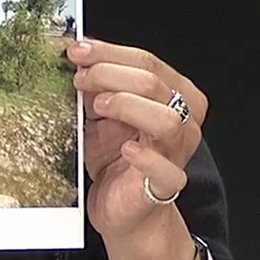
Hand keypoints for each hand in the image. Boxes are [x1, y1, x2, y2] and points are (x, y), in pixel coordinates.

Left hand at [67, 38, 207, 246]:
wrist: (121, 208)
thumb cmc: (114, 157)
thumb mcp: (101, 113)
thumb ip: (97, 85)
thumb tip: (77, 54)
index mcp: (174, 95)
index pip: (147, 62)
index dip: (109, 53)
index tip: (77, 51)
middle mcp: (182, 120)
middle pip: (153, 83)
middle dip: (109, 74)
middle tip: (79, 79)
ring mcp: (177, 152)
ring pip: (165, 119)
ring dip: (127, 106)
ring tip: (97, 107)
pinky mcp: (167, 185)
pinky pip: (166, 169)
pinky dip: (146, 156)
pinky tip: (126, 149)